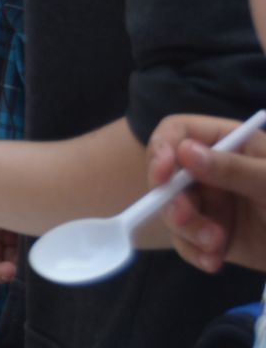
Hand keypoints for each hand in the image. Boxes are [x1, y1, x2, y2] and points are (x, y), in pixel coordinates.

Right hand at [151, 113, 265, 272]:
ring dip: (187, 231)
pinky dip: (194, 252)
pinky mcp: (211, 235)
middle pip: (167, 176)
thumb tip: (184, 151)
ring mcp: (211, 204)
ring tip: (214, 246)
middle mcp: (211, 171)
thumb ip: (233, 168)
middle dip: (174, 200)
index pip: (178, 133)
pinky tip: (213, 262)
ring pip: (172, 210)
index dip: (162, 149)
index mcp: (228, 144)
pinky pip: (185, 241)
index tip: (162, 175)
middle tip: (186, 220)